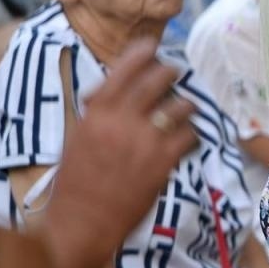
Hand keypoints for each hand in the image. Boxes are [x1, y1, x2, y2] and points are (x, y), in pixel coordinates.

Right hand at [46, 41, 197, 267]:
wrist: (82, 220)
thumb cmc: (76, 180)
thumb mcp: (79, 136)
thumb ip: (99, 111)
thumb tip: (113, 87)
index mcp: (97, 111)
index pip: (126, 68)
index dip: (144, 52)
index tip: (154, 47)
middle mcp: (122, 119)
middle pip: (159, 80)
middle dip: (172, 73)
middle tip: (176, 74)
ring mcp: (146, 139)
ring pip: (181, 106)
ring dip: (186, 106)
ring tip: (184, 110)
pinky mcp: (164, 161)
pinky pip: (190, 135)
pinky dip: (192, 134)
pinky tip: (188, 139)